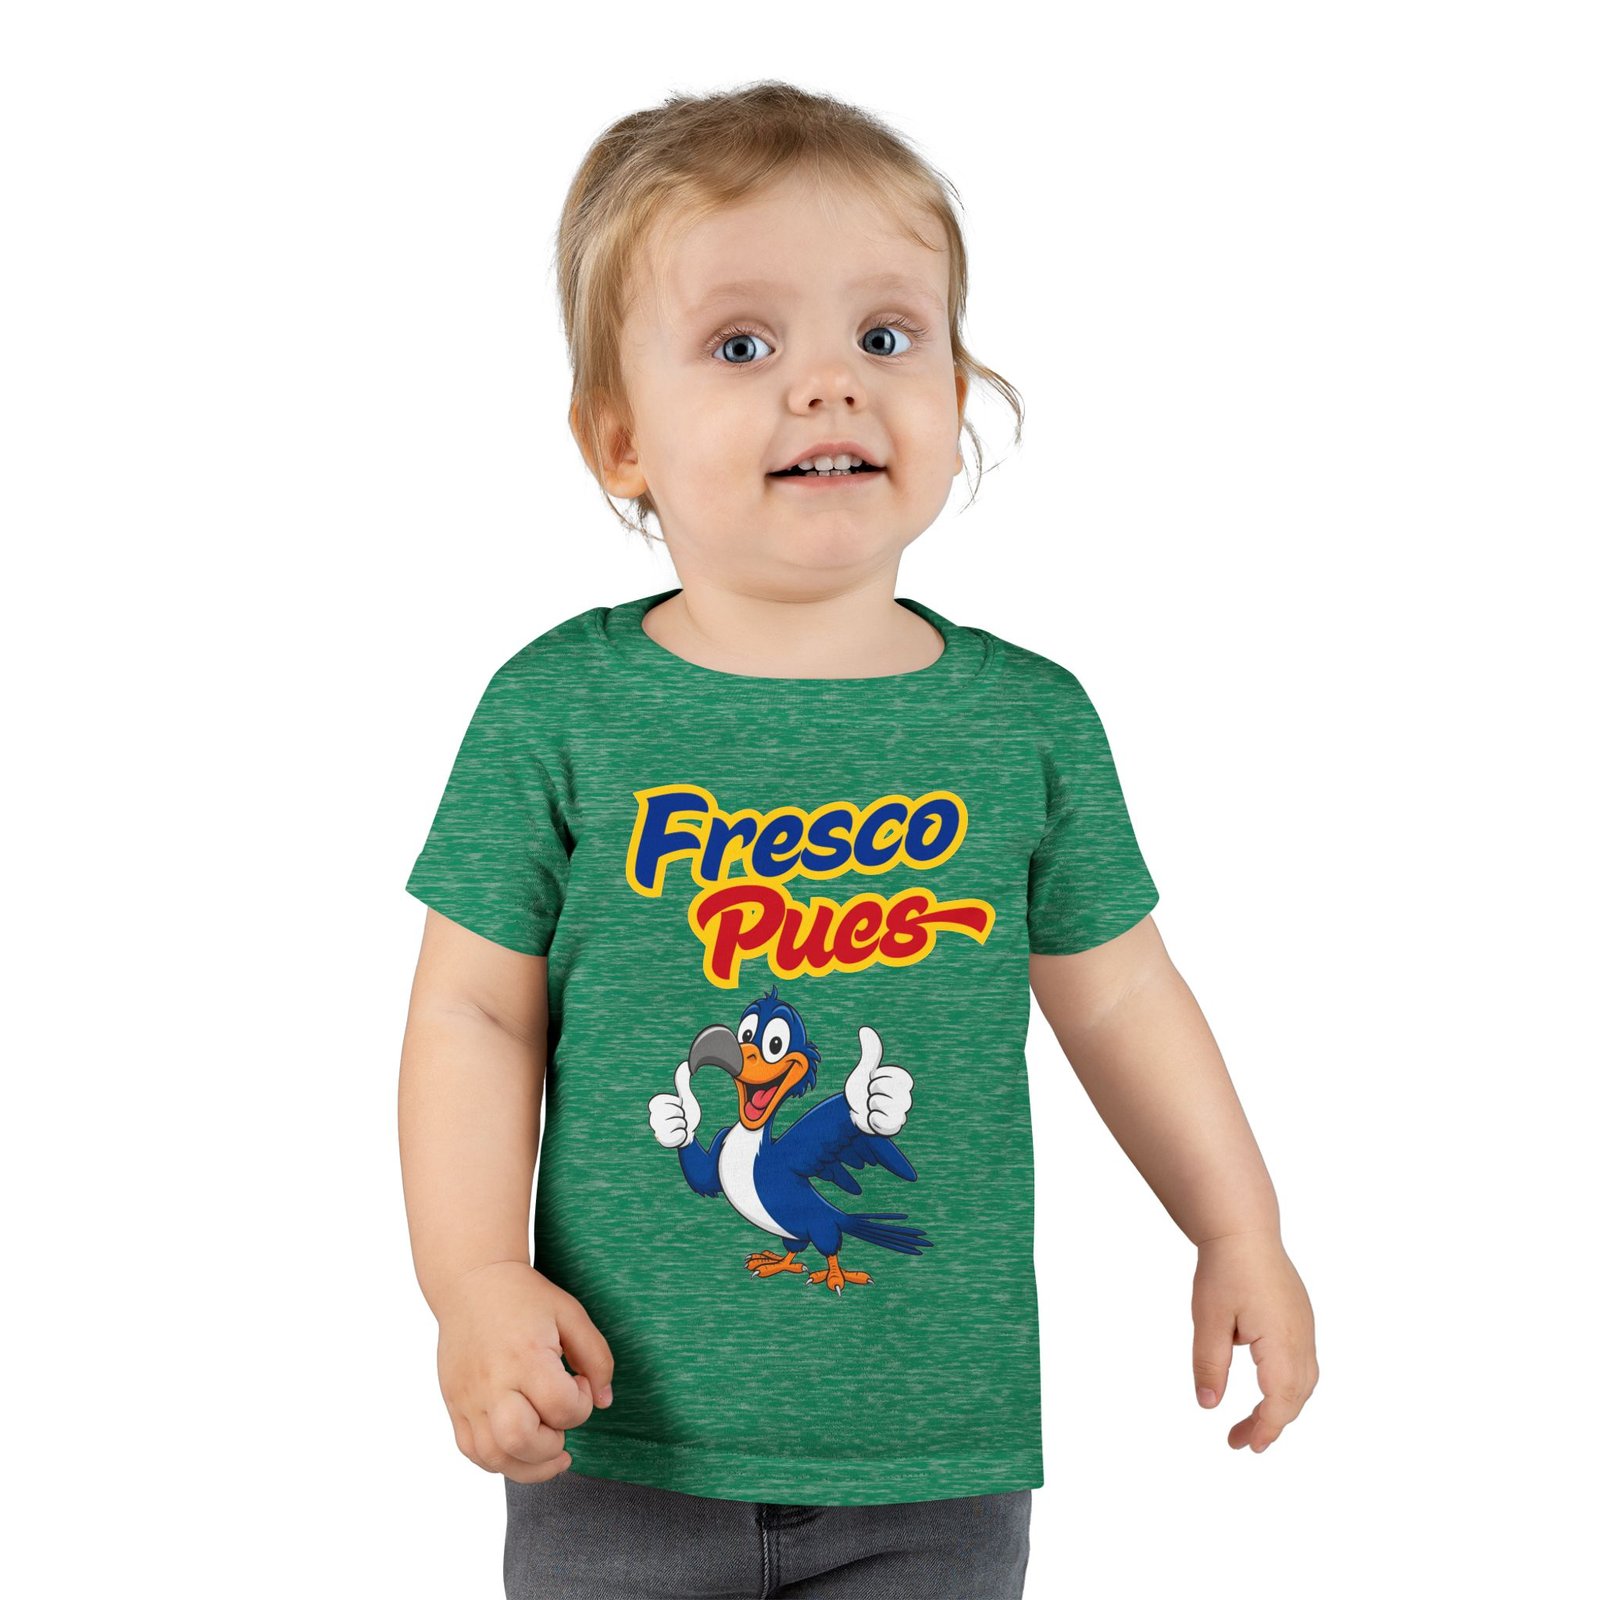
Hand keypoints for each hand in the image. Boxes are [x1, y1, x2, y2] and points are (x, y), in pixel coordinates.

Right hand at [434, 1260, 614, 1483]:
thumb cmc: (524, 1297)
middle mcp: (493, 1382)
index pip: (560, 1406)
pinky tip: (521, 1447)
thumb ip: (596, 1357)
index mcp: (525, 1355)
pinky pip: (473, 1452)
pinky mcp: (455, 1405)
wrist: (471, 1283)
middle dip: (552, 1446)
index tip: (579, 1384)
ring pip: (494, 1457)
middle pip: (520, 1440)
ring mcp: (469, 1397)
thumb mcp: (571, 1313)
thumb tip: (605, 1401)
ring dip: (529, 1465)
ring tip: (549, 1448)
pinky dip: (500, 1461)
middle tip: (562, 1423)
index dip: (582, 1405)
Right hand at [648, 1061, 699, 1148]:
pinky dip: (683, 1136)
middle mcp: (653, 1119)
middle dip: (680, 1115)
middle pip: (670, 1113)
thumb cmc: (686, 1111)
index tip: (676, 1106)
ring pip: (675, 1125)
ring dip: (683, 1125)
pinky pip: (676, 1137)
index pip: (660, 1102)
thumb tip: (686, 1064)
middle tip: (680, 1117)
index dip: (672, 1103)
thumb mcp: (685, 1096)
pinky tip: (682, 1135)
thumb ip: (683, 1082)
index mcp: (656, 1107)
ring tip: (681, 1126)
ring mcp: (658, 1131)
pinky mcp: (665, 1143)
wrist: (691, 1129)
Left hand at [844, 1026, 912, 1135]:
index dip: (882, 1077)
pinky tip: (870, 1117)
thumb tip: (865, 1029)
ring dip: (872, 1105)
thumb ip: (870, 1053)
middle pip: (893, 1090)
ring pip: (886, 1105)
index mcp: (902, 1083)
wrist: (852, 1111)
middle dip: (875, 1090)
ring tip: (870, 1107)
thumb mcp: (865, 1070)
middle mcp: (905, 1098)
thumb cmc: (861, 1090)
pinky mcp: (893, 1128)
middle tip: (870, 1094)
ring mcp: (900, 1113)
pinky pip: (886, 1123)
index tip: (875, 1080)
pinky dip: (873, 1120)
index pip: (901, 1078)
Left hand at [1191, 1229, 1317, 1451]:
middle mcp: (1301, 1338)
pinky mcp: (1301, 1319)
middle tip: (1240, 1440)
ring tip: (1252, 1421)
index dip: (1265, 1428)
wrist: (1243, 1230)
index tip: (1246, 1446)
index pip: (1280, 1400)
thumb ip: (1209, 1364)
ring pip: (1303, 1382)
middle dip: (1270, 1423)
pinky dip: (1287, 1384)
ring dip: (1281, 1405)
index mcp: (1282, 1341)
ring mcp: (1305, 1328)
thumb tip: (1209, 1405)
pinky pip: (1302, 1363)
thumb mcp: (1209, 1319)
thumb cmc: (1225, 1270)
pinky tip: (1265, 1387)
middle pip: (1296, 1397)